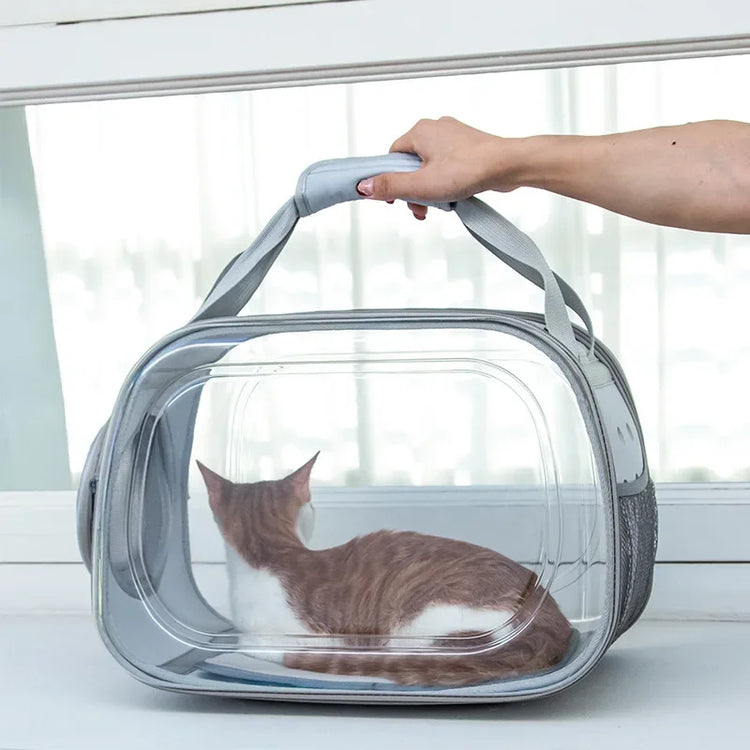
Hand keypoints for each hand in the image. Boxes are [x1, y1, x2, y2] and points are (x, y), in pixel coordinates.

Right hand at [356, 117, 513, 219]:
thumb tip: (364, 187)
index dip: (391, 180)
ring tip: (442, 203)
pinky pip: (447, 168)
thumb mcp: (422, 185)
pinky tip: (455, 195)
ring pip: (430, 168)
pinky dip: (447, 183)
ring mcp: (453, 138)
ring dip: (431, 190)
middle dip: (414, 190)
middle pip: (411, 165)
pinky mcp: (468, 148)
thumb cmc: (470, 169)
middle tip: (422, 208)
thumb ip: (391, 186)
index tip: (394, 198)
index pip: (392, 158)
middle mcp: (435, 129)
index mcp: (420, 132)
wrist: (508, 165)